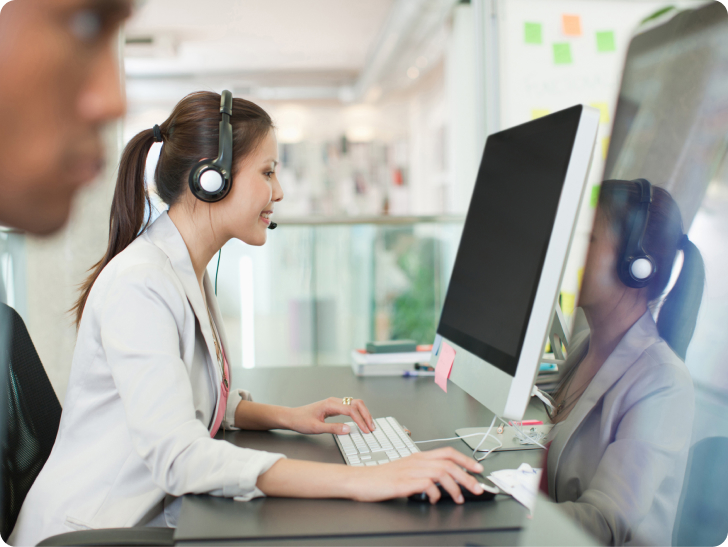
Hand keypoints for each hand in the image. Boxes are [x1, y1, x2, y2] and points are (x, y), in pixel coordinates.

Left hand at [286, 397, 375, 434]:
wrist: (292, 417)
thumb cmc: (301, 421)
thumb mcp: (316, 428)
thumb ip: (333, 428)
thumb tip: (348, 429)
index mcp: (330, 404)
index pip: (351, 410)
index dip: (360, 420)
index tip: (366, 430)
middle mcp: (334, 401)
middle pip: (357, 403)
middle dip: (366, 415)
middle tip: (371, 427)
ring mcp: (335, 403)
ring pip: (355, 404)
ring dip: (364, 413)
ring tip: (369, 425)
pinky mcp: (334, 407)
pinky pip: (350, 407)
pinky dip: (358, 413)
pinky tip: (360, 421)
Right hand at [348, 447, 484, 503]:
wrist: (360, 480)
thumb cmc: (381, 477)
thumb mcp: (405, 470)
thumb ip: (423, 472)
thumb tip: (443, 481)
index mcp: (418, 456)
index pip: (447, 452)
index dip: (465, 460)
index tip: (478, 469)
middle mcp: (416, 461)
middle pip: (448, 463)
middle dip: (467, 476)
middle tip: (477, 488)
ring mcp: (409, 471)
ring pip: (441, 472)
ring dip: (454, 486)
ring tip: (459, 499)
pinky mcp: (402, 483)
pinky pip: (426, 485)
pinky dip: (435, 493)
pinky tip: (435, 500)